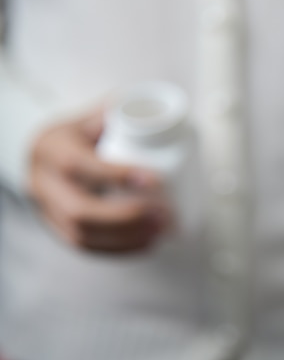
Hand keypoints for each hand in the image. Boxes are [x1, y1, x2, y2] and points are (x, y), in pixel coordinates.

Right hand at [28, 106, 169, 252]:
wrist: (50, 152)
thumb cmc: (83, 132)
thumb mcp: (94, 115)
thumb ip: (122, 111)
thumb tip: (159, 114)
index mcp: (51, 148)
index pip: (78, 165)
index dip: (117, 176)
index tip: (155, 180)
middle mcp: (42, 183)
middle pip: (79, 211)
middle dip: (127, 217)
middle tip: (165, 214)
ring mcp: (46, 210)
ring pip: (82, 235)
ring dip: (127, 237)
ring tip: (163, 230)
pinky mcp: (58, 230)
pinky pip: (86, 248)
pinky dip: (120, 249)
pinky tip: (148, 244)